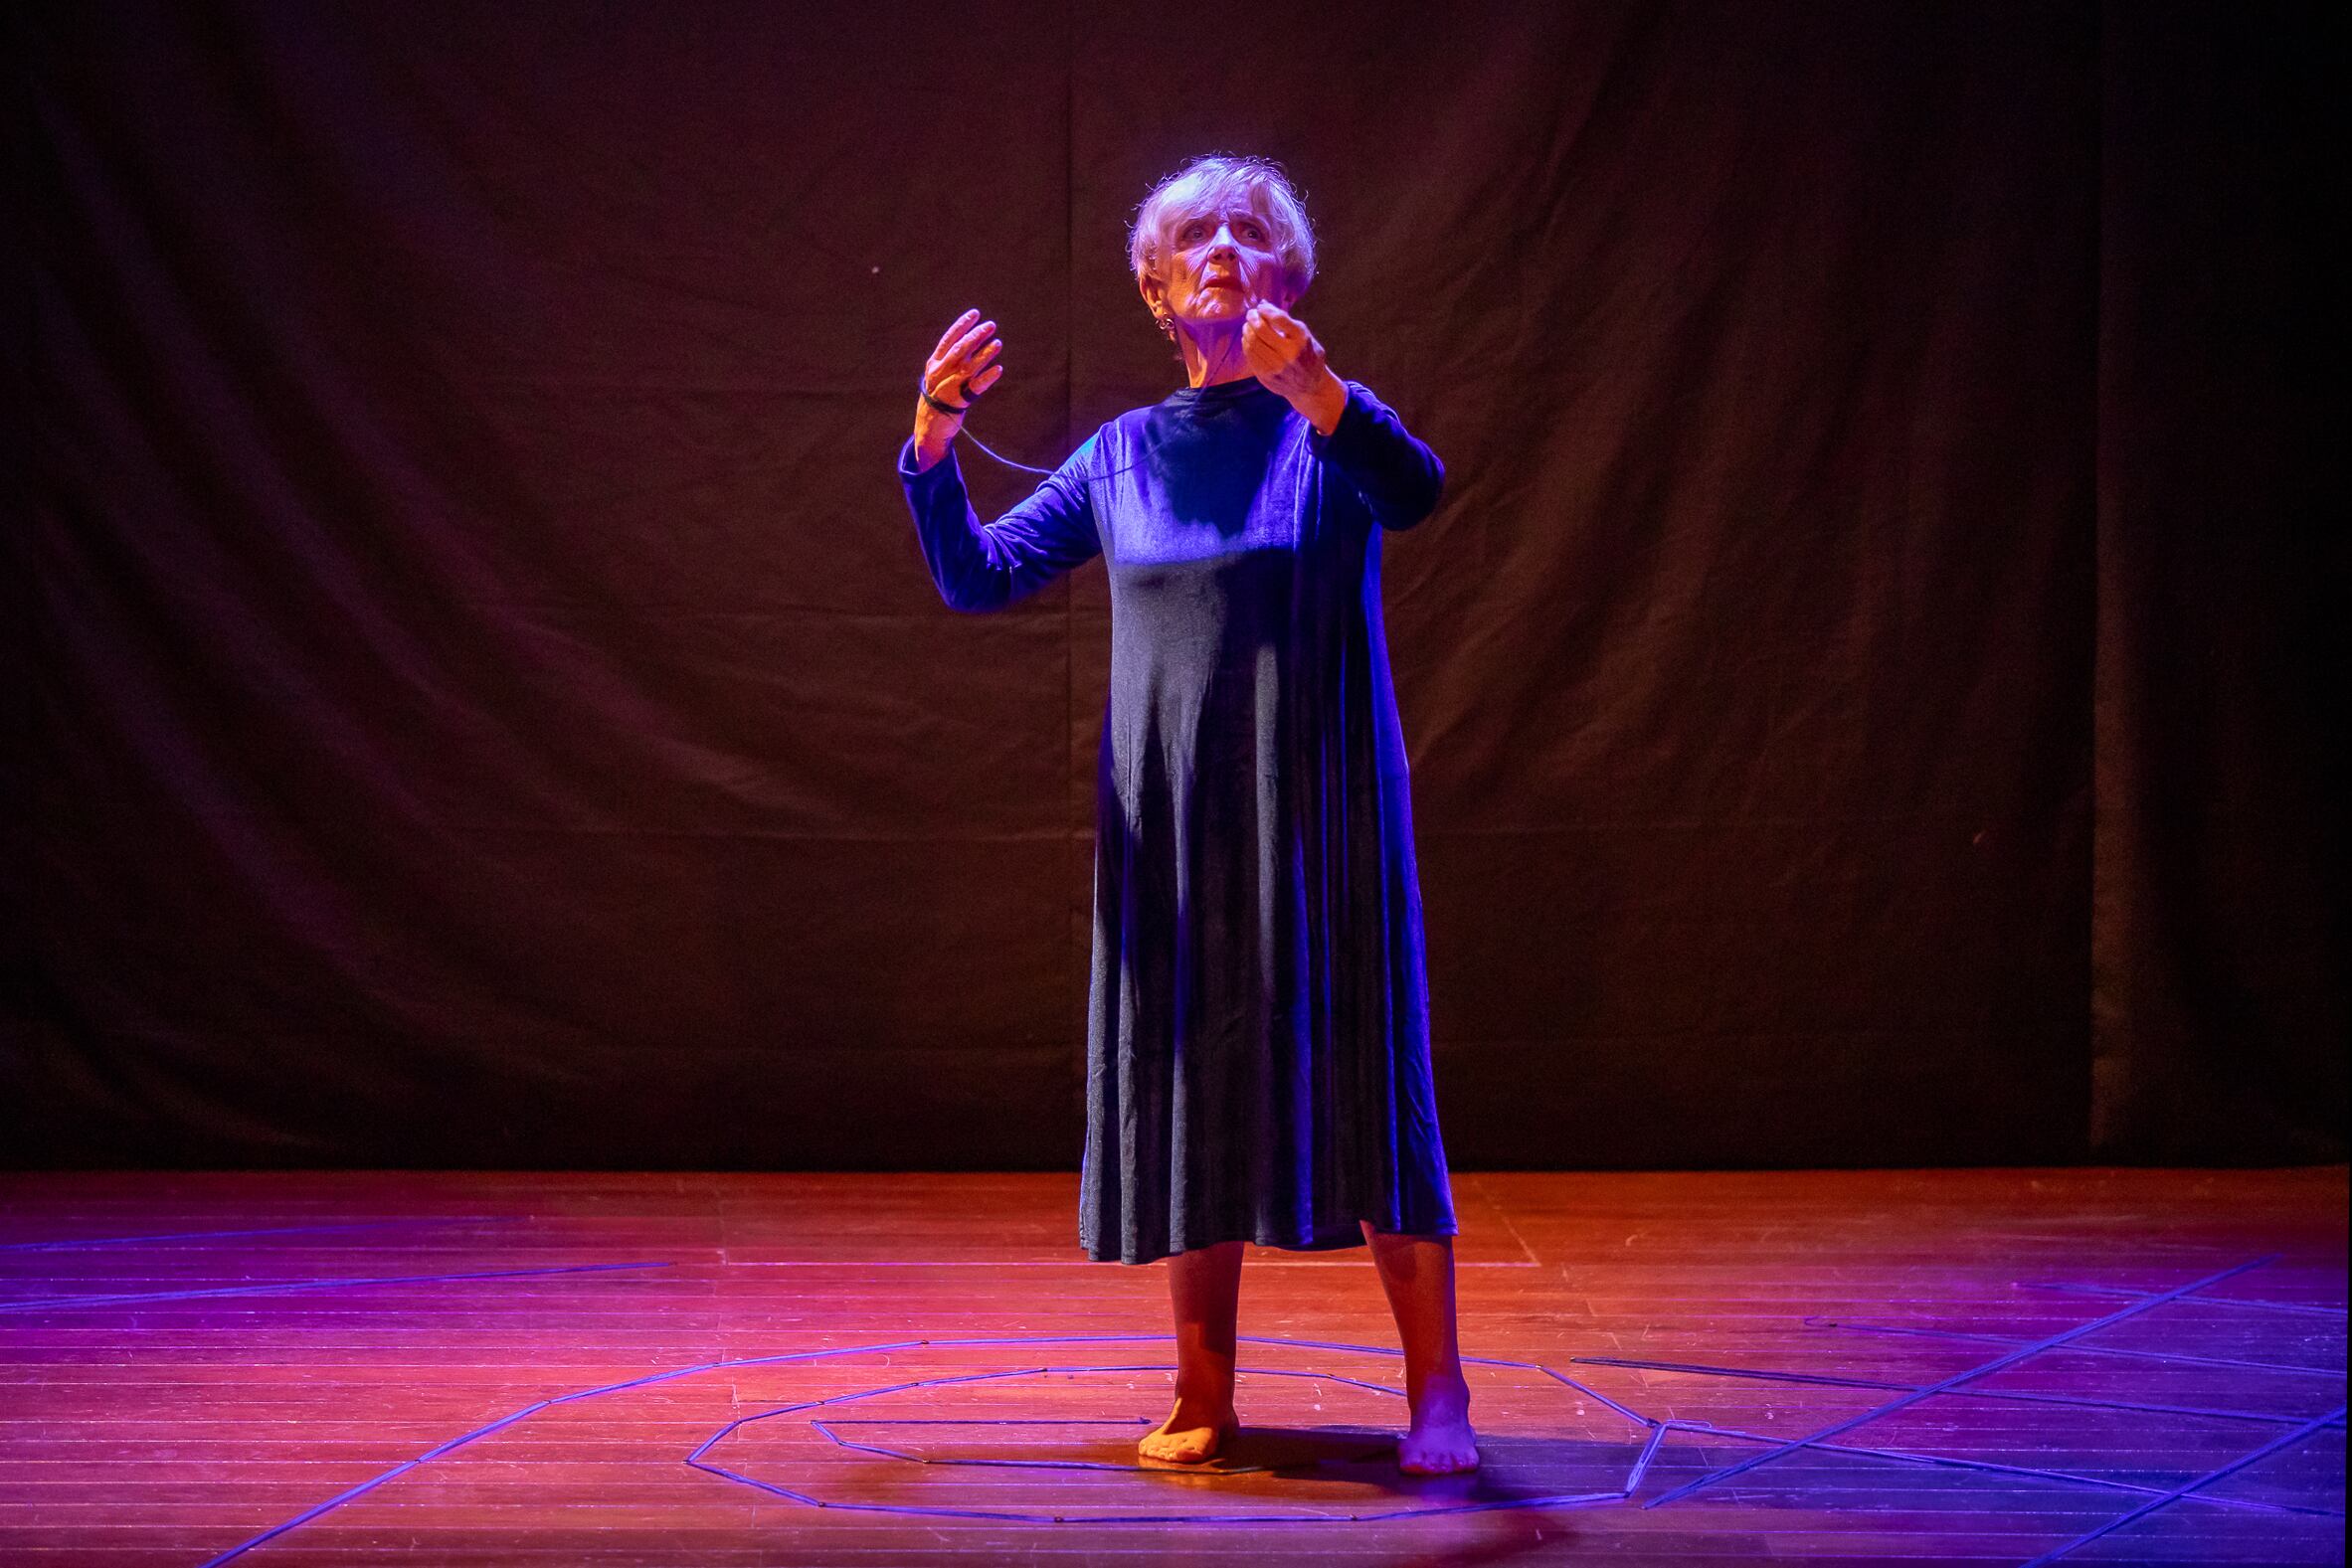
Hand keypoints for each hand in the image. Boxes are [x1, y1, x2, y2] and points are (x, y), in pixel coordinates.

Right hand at [923, 308, 1004, 412]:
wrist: (930, 424)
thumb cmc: (937, 396)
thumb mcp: (936, 374)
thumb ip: (949, 358)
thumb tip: (971, 339)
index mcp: (935, 363)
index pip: (950, 338)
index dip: (962, 324)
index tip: (976, 313)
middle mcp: (942, 371)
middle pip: (960, 349)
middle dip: (976, 335)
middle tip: (991, 325)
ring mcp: (951, 385)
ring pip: (970, 365)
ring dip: (985, 353)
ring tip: (998, 343)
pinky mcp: (961, 400)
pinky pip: (977, 386)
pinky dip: (988, 377)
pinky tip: (998, 369)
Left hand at [1242, 302, 1345, 432]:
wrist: (1310, 388)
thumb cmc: (1308, 356)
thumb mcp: (1306, 336)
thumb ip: (1286, 321)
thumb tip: (1263, 304)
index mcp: (1302, 340)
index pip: (1278, 318)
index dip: (1265, 310)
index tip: (1260, 307)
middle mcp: (1289, 354)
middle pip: (1261, 330)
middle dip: (1252, 318)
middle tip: (1250, 315)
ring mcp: (1276, 367)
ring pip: (1253, 343)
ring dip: (1247, 330)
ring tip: (1248, 326)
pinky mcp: (1266, 376)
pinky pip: (1250, 356)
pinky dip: (1246, 344)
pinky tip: (1248, 339)